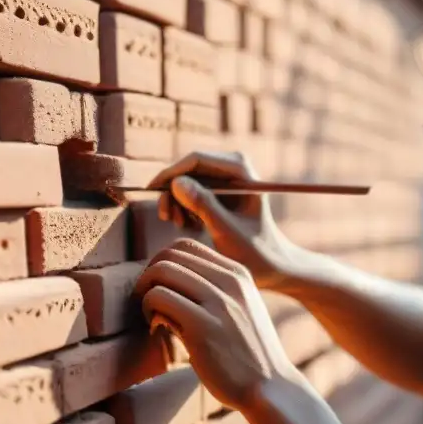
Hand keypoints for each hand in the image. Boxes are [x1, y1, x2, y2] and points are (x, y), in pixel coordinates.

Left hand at [134, 238, 304, 413]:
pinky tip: (157, 329)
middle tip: (148, 301)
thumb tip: (172, 280)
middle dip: (149, 274)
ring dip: (145, 292)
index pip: (187, 246)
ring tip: (152, 315)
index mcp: (239, 274)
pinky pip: (159, 298)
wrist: (271, 389)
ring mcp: (219, 302)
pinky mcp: (203, 326)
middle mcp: (230, 281)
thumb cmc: (250, 355)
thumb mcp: (242, 310)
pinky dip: (149, 310)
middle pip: (170, 254)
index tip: (160, 288)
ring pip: (161, 271)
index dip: (163, 263)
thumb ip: (216, 292)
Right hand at [146, 151, 301, 290]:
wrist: (271, 264)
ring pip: (186, 180)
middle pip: (189, 168)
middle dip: (173, 192)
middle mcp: (233, 166)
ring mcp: (226, 177)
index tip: (151, 191)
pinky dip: (185, 207)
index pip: (196, 159)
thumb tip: (176, 183)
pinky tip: (192, 226)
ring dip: (177, 202)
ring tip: (181, 225)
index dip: (170, 173)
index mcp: (241, 169)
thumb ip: (204, 206)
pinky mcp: (220, 190)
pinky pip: (191, 191)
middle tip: (167, 218)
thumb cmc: (255, 251)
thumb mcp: (226, 232)